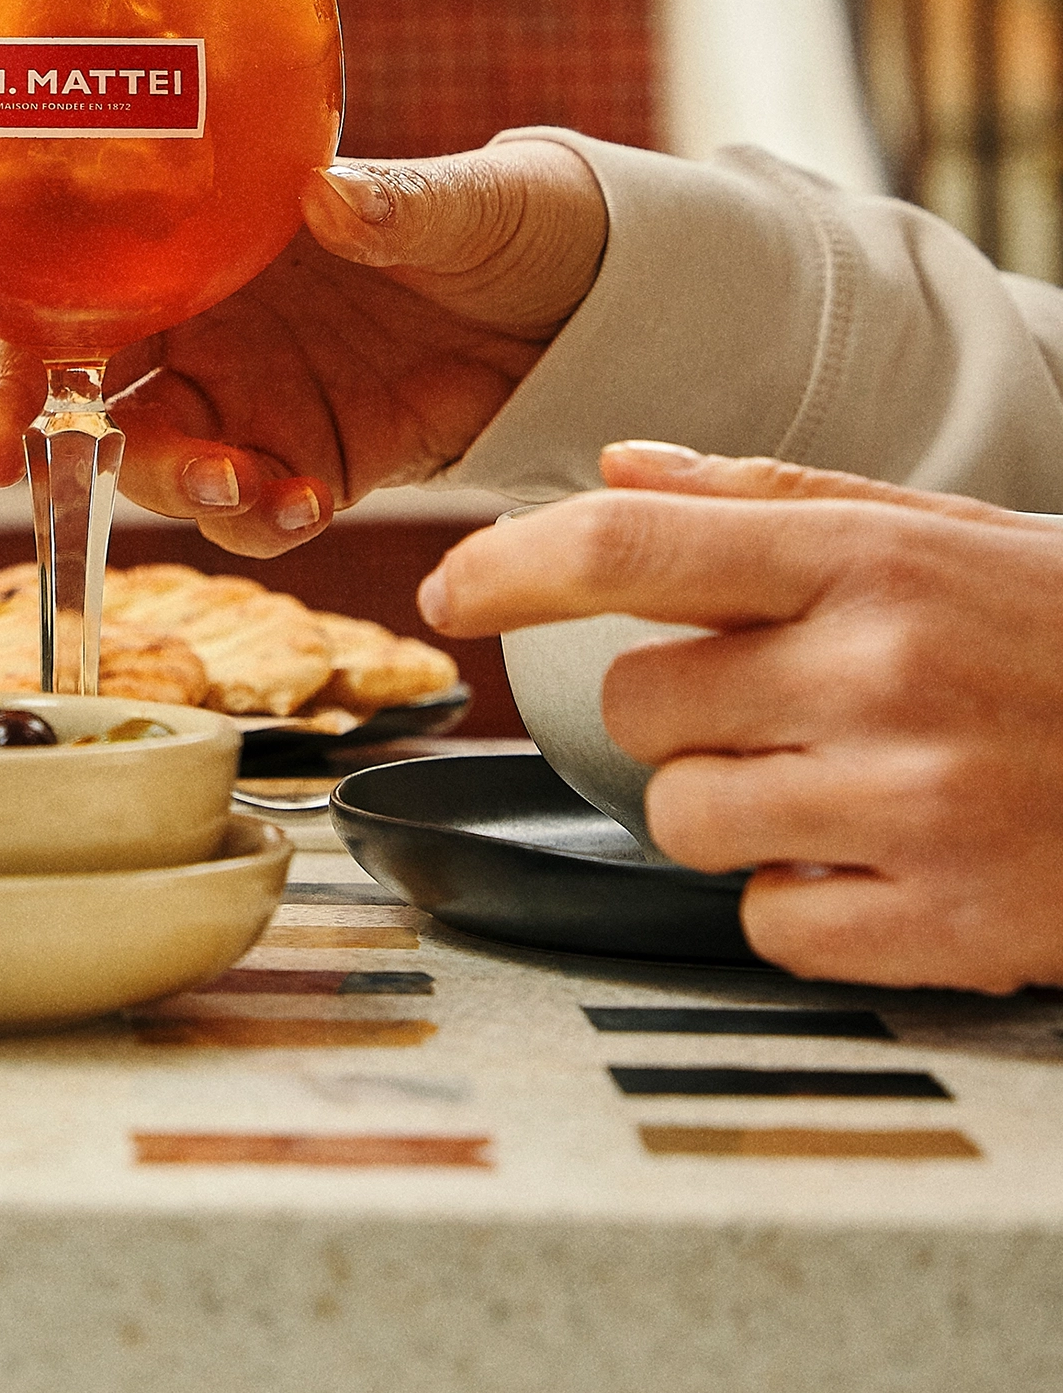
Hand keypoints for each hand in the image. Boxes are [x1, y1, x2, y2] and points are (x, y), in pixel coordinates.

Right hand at [0, 139, 607, 556]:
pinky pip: (245, 508)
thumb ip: (390, 201)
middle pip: (62, 363)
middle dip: (10, 407)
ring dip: (157, 473)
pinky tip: (294, 497)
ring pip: (143, 448)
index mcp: (206, 224)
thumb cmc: (508, 217)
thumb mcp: (457, 199)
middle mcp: (203, 309)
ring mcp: (248, 392)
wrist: (590, 308)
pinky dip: (253, 515)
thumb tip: (331, 195)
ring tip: (233, 475)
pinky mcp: (306, 464)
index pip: (56, 233)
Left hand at [418, 442, 1062, 990]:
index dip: (510, 566)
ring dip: (736, 808)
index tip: (447, 588)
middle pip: (638, 706)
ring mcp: (910, 806)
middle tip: (790, 704)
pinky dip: (805, 903)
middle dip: (685, 711)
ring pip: (685, 819)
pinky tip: (887, 858)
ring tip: (848, 780)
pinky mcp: (945, 926)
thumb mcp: (940, 531)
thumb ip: (767, 499)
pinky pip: (766, 925)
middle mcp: (878, 674)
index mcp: (871, 559)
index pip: (631, 548)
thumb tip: (614, 466)